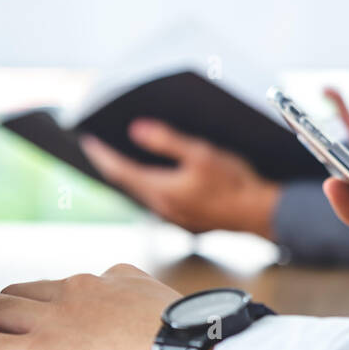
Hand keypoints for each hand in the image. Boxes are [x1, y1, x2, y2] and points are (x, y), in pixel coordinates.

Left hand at [81, 120, 279, 237]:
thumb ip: (167, 141)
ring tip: (126, 158)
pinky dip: (152, 186)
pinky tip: (161, 177)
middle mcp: (163, 207)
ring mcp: (175, 216)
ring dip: (133, 176)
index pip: (120, 170)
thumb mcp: (201, 153)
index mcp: (162, 189)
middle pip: (128, 183)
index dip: (101, 154)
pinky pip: (161, 200)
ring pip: (144, 193)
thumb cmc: (235, 183)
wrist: (260, 213)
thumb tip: (137, 130)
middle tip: (102, 147)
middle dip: (113, 164)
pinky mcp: (188, 220)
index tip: (88, 140)